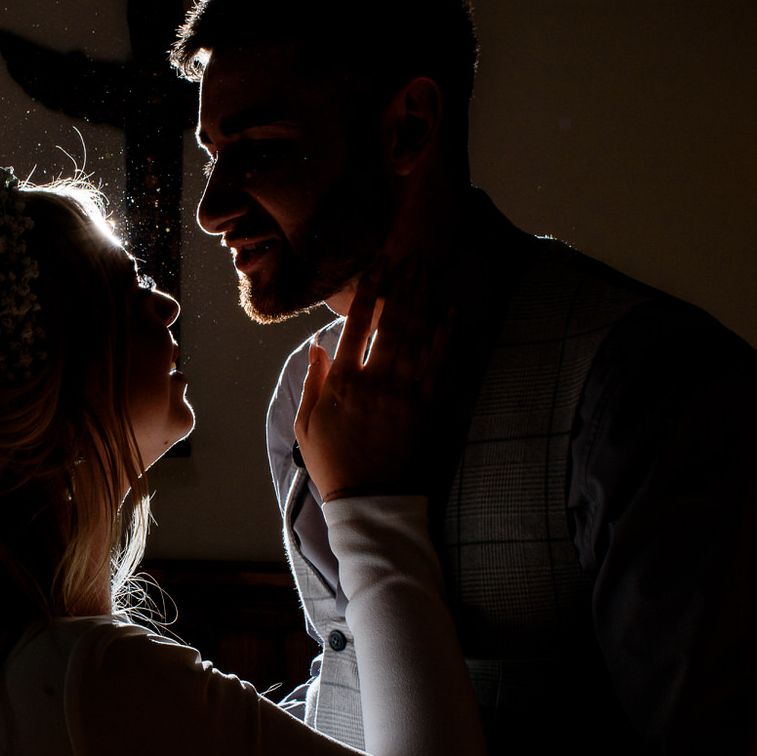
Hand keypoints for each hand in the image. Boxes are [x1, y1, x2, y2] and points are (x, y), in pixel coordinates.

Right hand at [294, 259, 452, 500]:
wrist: (366, 498)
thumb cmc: (331, 461)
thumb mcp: (306, 422)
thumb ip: (313, 381)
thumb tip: (318, 345)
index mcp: (343, 385)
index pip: (356, 328)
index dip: (368, 293)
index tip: (377, 266)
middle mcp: (376, 384)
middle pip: (393, 325)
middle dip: (402, 287)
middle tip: (410, 258)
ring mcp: (404, 396)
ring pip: (418, 340)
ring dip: (424, 302)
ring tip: (427, 273)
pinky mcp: (426, 410)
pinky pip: (440, 368)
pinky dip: (447, 339)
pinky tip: (451, 313)